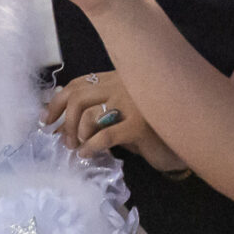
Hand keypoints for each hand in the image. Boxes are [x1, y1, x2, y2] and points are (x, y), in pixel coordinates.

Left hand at [41, 69, 187, 169]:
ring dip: (76, 134)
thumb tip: (62, 126)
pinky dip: (91, 146)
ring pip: (88, 114)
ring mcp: (134, 103)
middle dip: (64, 121)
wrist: (187, 143)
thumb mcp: (124, 117)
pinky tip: (87, 155)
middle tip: (63, 141)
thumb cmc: (153, 132)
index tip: (46, 120)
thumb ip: (101, 113)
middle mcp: (126, 85)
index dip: (58, 101)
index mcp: (121, 79)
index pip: (80, 83)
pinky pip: (105, 135)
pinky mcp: (140, 125)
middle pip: (79, 96)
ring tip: (77, 149)